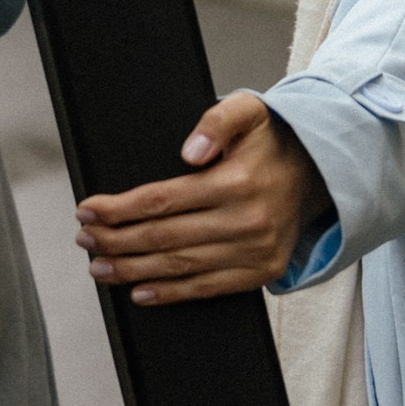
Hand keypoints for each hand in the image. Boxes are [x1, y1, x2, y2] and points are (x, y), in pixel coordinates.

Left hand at [78, 91, 330, 302]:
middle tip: (85, 238)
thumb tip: (191, 150)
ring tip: (100, 267)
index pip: (163, 199)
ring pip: (181, 266)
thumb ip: (217, 120)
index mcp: (238, 182)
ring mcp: (255, 251)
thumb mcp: (250, 112)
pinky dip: (171, 294)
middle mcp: (247, 220)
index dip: (120, 207)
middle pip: (165, 236)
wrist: (319, 173)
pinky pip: (208, 288)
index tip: (89, 208)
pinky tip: (139, 291)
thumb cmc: (273, 142)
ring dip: (133, 270)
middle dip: (117, 240)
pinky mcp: (261, 272)